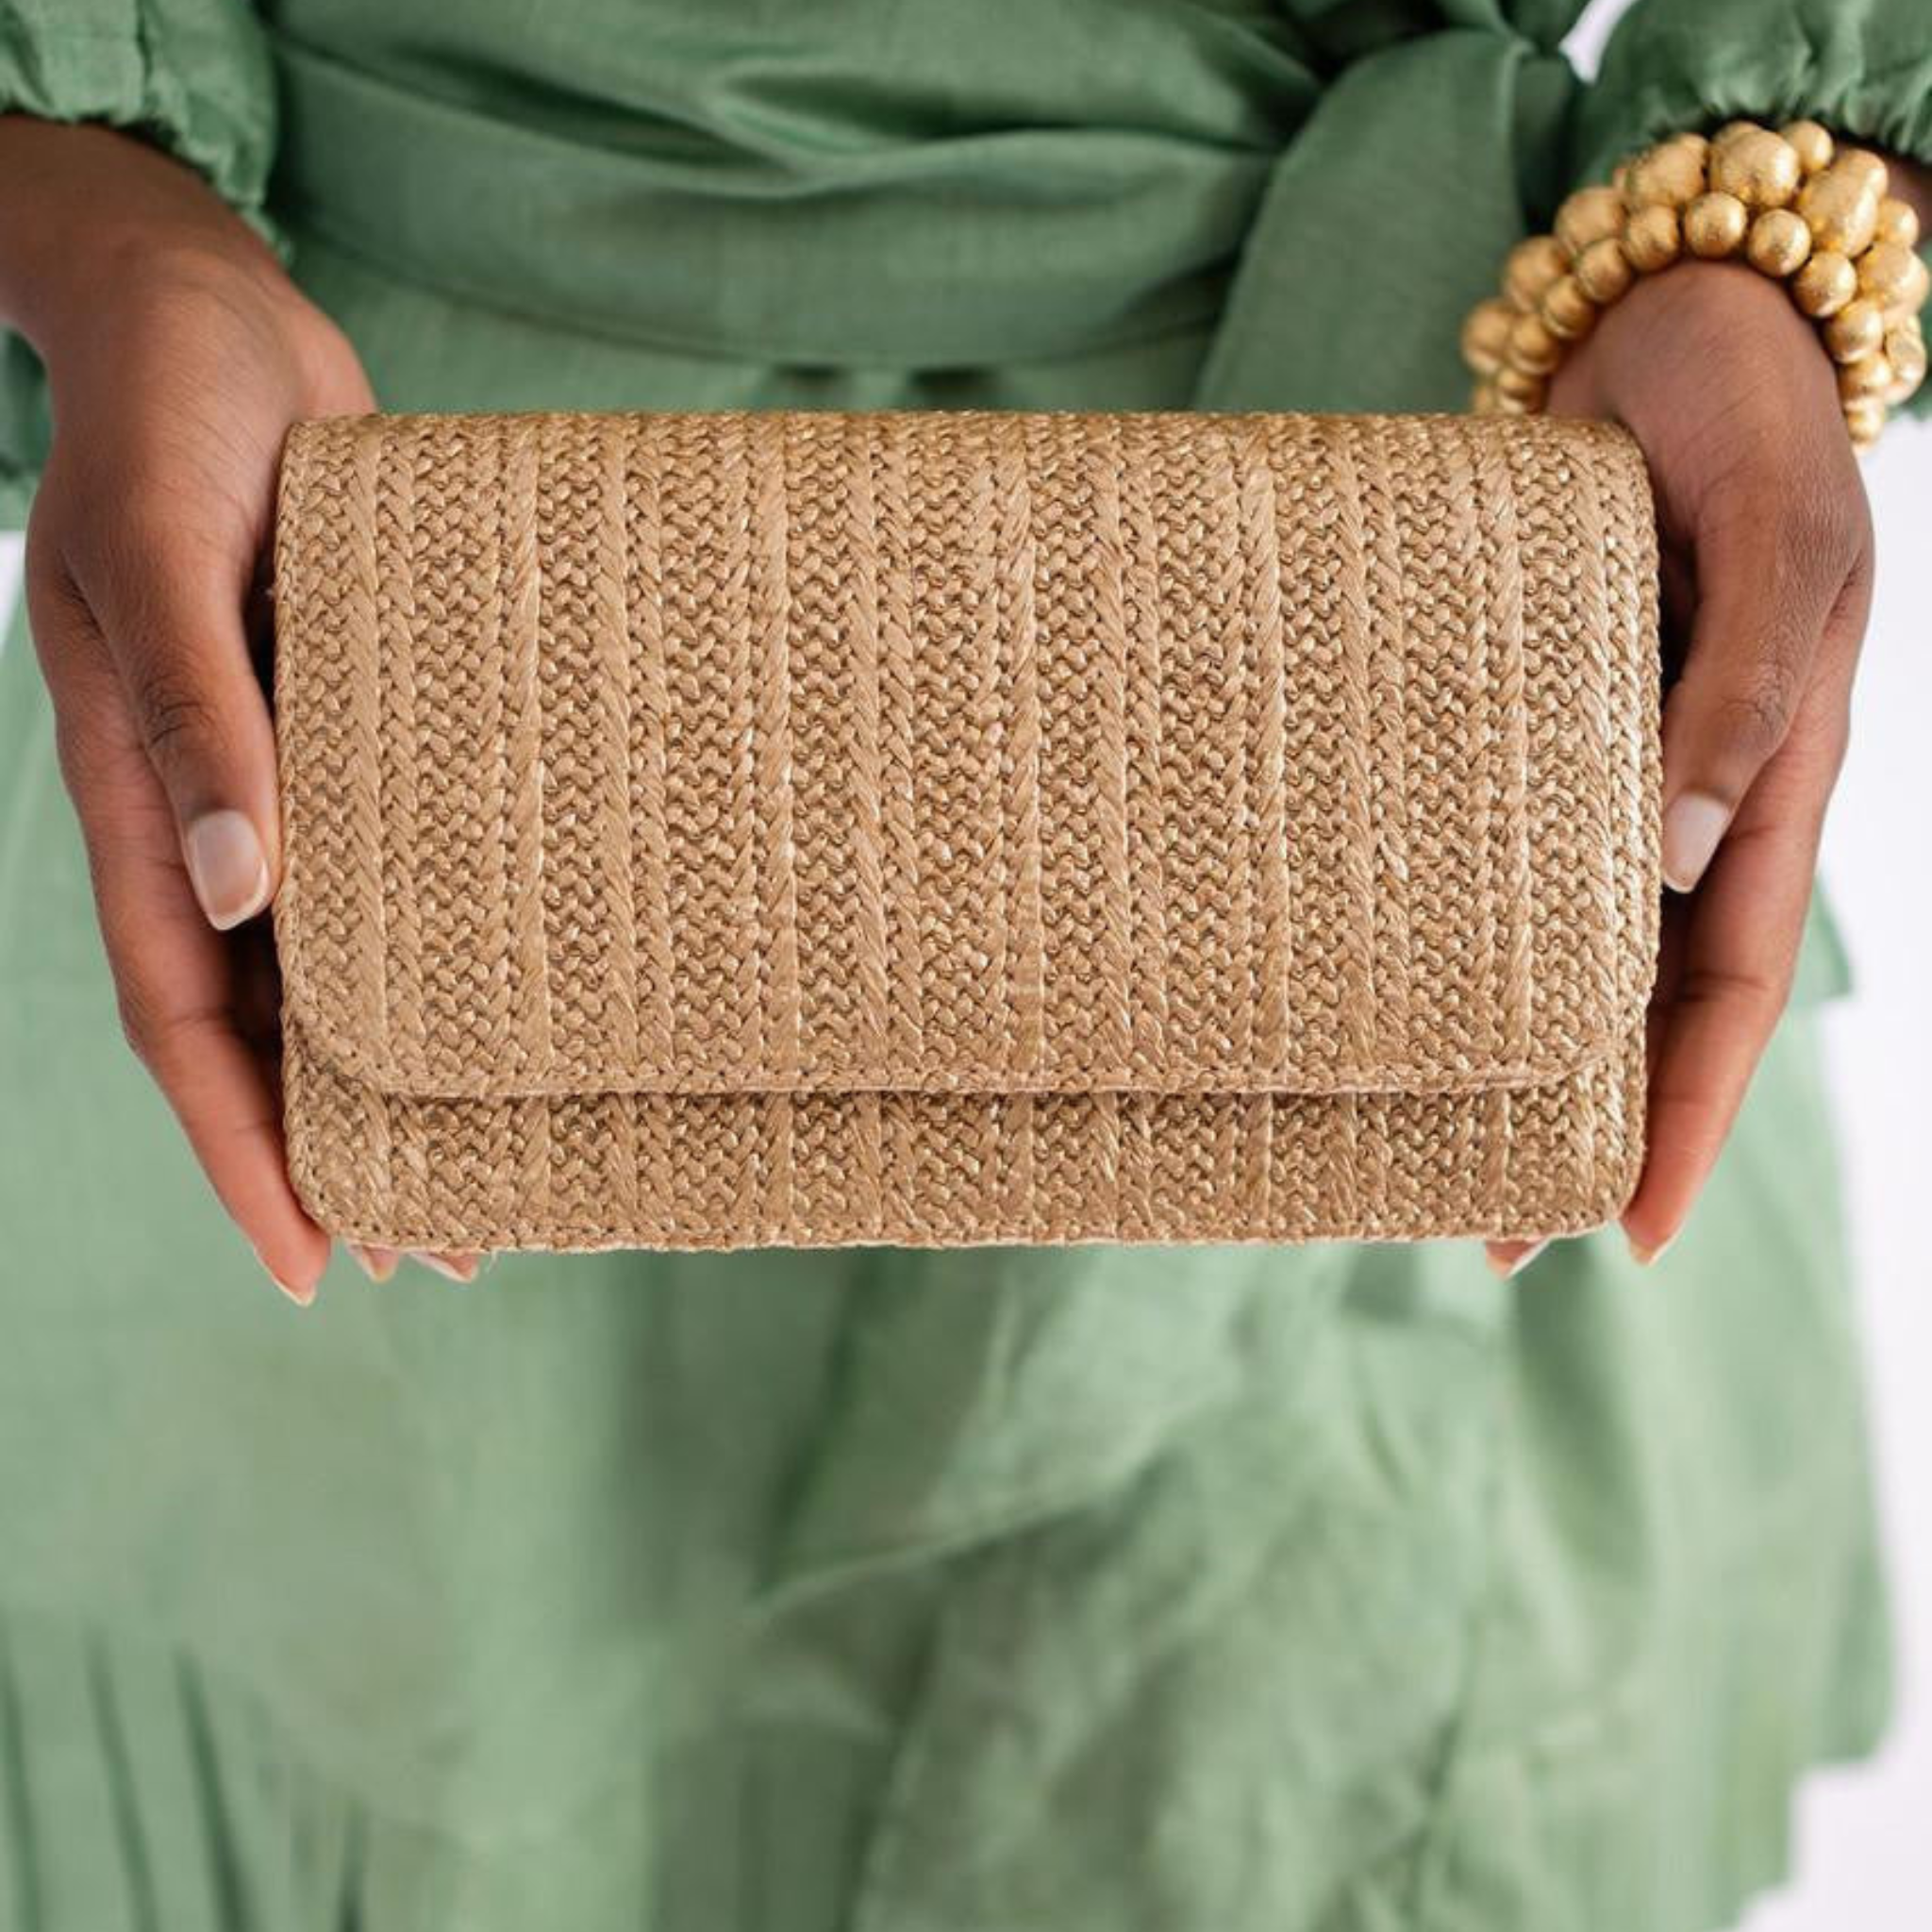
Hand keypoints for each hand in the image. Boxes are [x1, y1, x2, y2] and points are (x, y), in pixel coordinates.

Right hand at [0, 120, 467, 1300]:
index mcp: (137, 795)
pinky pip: (406, 852)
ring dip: (406, 1062)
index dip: (237, 1147)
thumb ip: (196, 714)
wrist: (209, 305)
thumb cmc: (170, 408)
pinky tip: (520, 983)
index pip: (181, 1016)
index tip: (310, 1264)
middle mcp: (214, 806)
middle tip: (440, 1247)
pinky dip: (447, 932)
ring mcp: (291, 767)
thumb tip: (235, 891)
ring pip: (342, 953)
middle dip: (337, 1143)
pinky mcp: (367, 715)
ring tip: (493, 1159)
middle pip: (271, 1019)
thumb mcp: (168, 552)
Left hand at [1487, 257, 1875, 1276]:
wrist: (1675, 321)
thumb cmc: (1750, 424)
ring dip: (1501, 1038)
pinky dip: (1449, 912)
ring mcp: (1602, 762)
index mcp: (1772, 788)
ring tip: (1417, 1136)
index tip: (1628, 1230)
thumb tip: (1675, 863)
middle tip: (1484, 1229)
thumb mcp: (1781, 553)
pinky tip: (1379, 968)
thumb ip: (1739, 700)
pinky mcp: (1521, 713)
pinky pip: (1490, 837)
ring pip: (1557, 934)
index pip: (1732, 991)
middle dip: (1576, 1118)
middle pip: (1636, 996)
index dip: (1690, 1117)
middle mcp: (1684, 801)